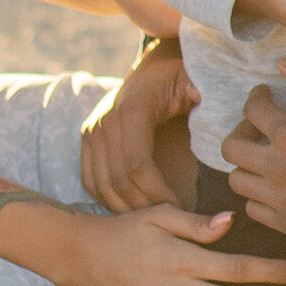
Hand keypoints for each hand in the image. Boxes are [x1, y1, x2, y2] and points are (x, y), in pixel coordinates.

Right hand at [79, 39, 197, 212]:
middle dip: (145, 208)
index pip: (138, 166)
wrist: (154, 62)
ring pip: (102, 185)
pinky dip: (108, 200)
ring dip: (126, 209)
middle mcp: (104, 121)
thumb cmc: (179, 73)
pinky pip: (90, 180)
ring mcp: (92, 130)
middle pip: (119, 181)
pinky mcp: (87, 137)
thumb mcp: (193, 75)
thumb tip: (198, 96)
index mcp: (131, 109)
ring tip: (155, 221)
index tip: (183, 210)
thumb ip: (198, 86)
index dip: (159, 194)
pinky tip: (133, 209)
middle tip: (172, 223)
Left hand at [222, 67, 285, 244]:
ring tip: (268, 155)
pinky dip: (259, 194)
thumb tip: (282, 65)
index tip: (265, 95)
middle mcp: (278, 168)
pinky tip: (278, 183)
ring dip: (247, 163)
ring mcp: (282, 200)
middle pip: (231, 147)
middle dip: (242, 130)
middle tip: (259, 127)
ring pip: (238, 180)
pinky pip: (255, 209)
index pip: (251, 109)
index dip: (257, 96)